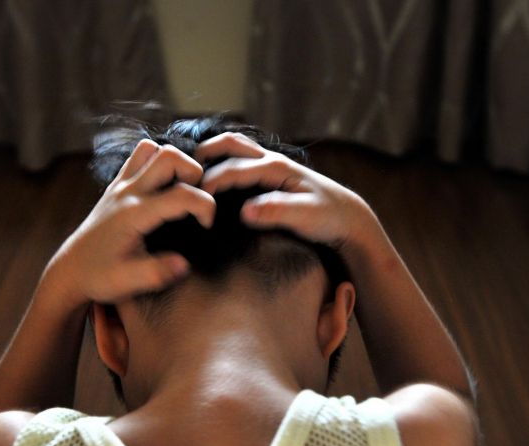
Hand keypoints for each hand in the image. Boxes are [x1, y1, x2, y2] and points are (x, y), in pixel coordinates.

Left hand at [49, 140, 215, 304]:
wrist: (69, 271)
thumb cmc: (97, 277)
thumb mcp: (127, 282)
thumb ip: (158, 273)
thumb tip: (185, 264)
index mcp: (134, 214)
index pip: (182, 194)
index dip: (206, 207)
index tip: (206, 226)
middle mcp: (127, 192)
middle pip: (169, 156)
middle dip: (194, 173)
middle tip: (196, 199)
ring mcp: (120, 185)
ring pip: (152, 149)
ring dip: (173, 163)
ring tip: (180, 189)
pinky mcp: (116, 186)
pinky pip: (139, 157)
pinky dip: (156, 163)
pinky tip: (162, 188)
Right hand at [196, 133, 380, 264]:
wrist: (347, 217)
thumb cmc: (328, 217)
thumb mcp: (305, 217)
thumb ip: (276, 213)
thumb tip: (245, 212)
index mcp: (276, 167)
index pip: (233, 169)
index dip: (209, 183)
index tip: (192, 202)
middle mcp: (270, 159)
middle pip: (227, 145)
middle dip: (201, 157)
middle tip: (180, 178)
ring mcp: (269, 164)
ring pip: (231, 148)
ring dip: (209, 156)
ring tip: (187, 176)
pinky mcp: (268, 173)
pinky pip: (237, 160)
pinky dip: (218, 163)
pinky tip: (206, 181)